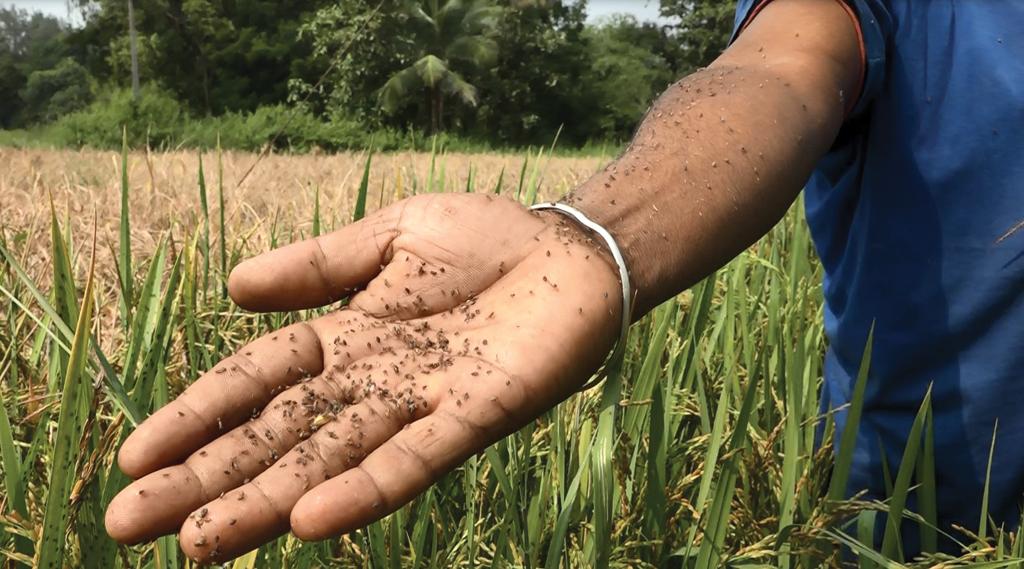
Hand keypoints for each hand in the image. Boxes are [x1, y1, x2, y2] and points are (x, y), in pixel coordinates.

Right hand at [104, 194, 621, 561]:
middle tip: (127, 526)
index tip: (134, 456)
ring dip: (264, 502)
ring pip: (329, 461)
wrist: (574, 250)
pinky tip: (310, 522)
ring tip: (198, 544)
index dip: (196, 416)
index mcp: (347, 338)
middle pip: (275, 436)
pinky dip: (364, 491)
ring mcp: (422, 404)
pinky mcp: (477, 415)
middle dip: (204, 480)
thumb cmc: (487, 239)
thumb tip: (231, 288)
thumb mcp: (391, 235)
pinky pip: (414, 461)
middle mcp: (374, 383)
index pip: (255, 382)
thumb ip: (319, 264)